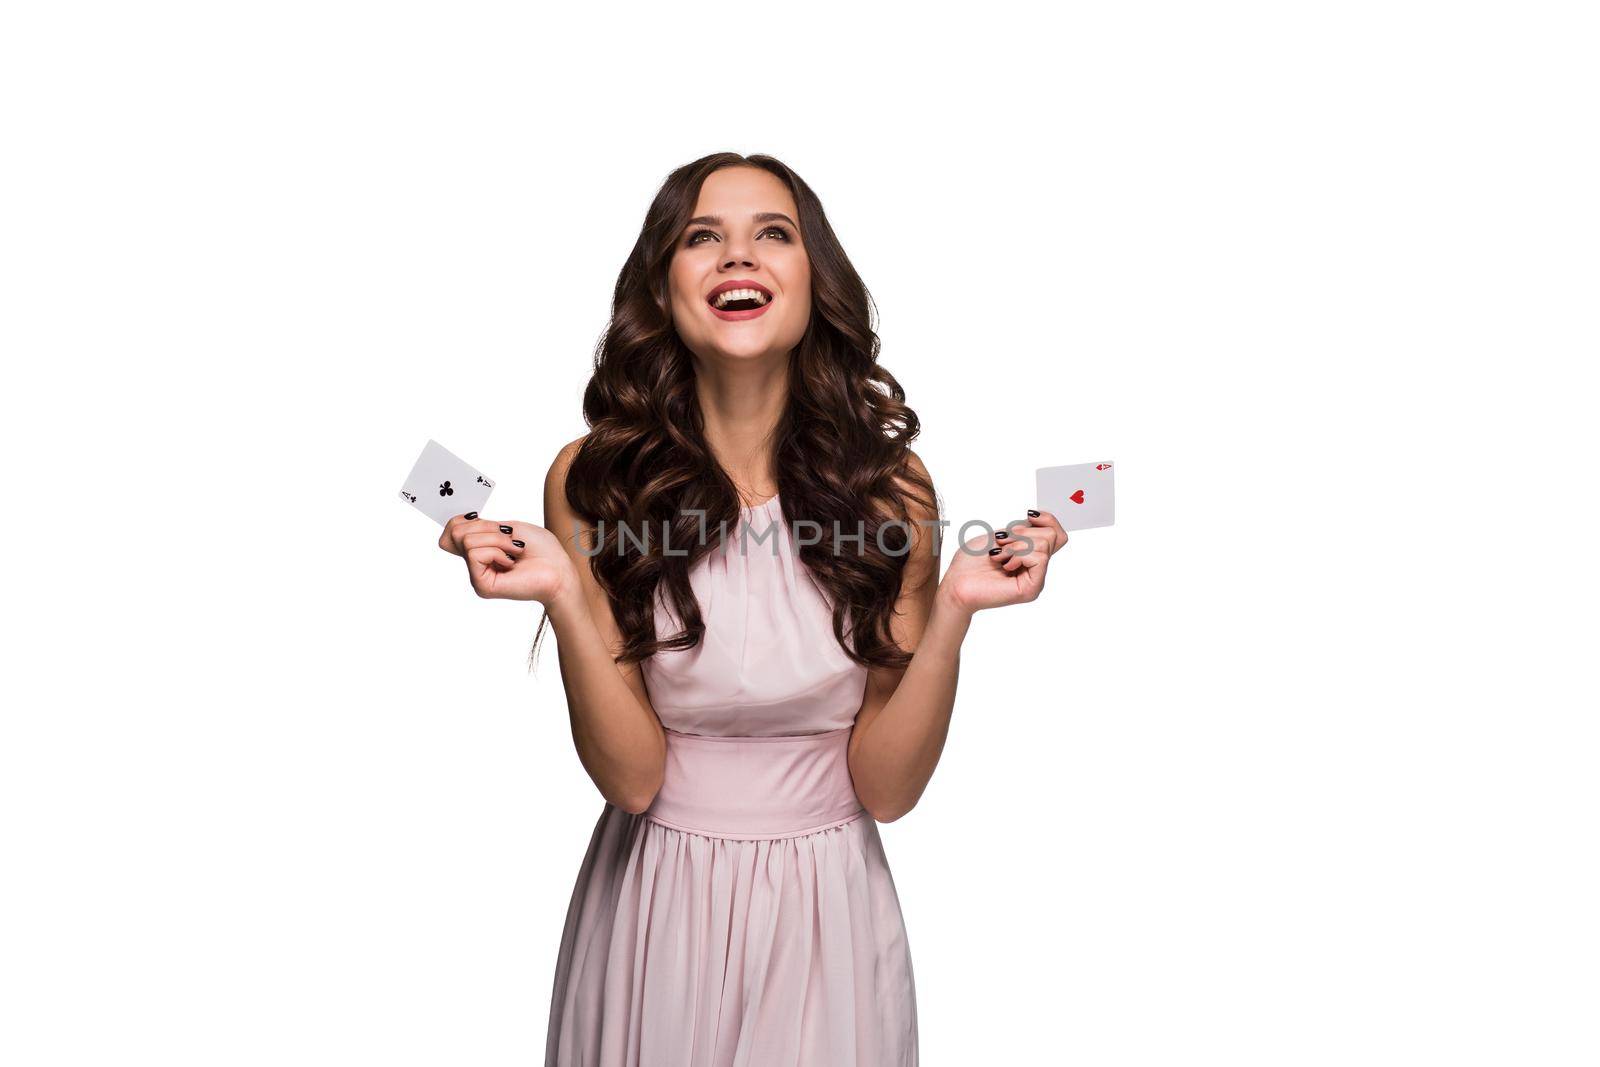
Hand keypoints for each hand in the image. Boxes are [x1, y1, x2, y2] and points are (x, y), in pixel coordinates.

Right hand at [439, 512, 577, 604]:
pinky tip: (512, 562)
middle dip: (486, 527)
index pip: (450, 531)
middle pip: (456, 532)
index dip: (460, 520)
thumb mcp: (508, 528)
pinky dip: (498, 551)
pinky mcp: (481, 585)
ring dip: (497, 539)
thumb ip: (480, 528)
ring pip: (467, 540)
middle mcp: (475, 564)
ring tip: (515, 550)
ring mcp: (477, 576)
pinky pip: (475, 553)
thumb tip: (456, 526)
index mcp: (481, 549)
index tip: (481, 518)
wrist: (560, 570)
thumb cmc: (543, 550)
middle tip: (510, 537)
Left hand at [936, 509, 1068, 615]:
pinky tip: (1003, 565)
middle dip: (1023, 531)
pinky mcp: (1032, 588)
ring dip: (1016, 544)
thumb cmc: (970, 561)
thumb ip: (1023, 530)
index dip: (1048, 519)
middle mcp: (1037, 568)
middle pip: (1052, 535)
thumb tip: (1039, 520)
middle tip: (1002, 542)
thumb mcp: (1000, 535)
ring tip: (998, 556)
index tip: (1029, 514)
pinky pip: (1039, 558)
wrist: (955, 583)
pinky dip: (1018, 554)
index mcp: (1031, 555)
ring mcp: (1036, 579)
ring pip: (1044, 544)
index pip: (1057, 534)